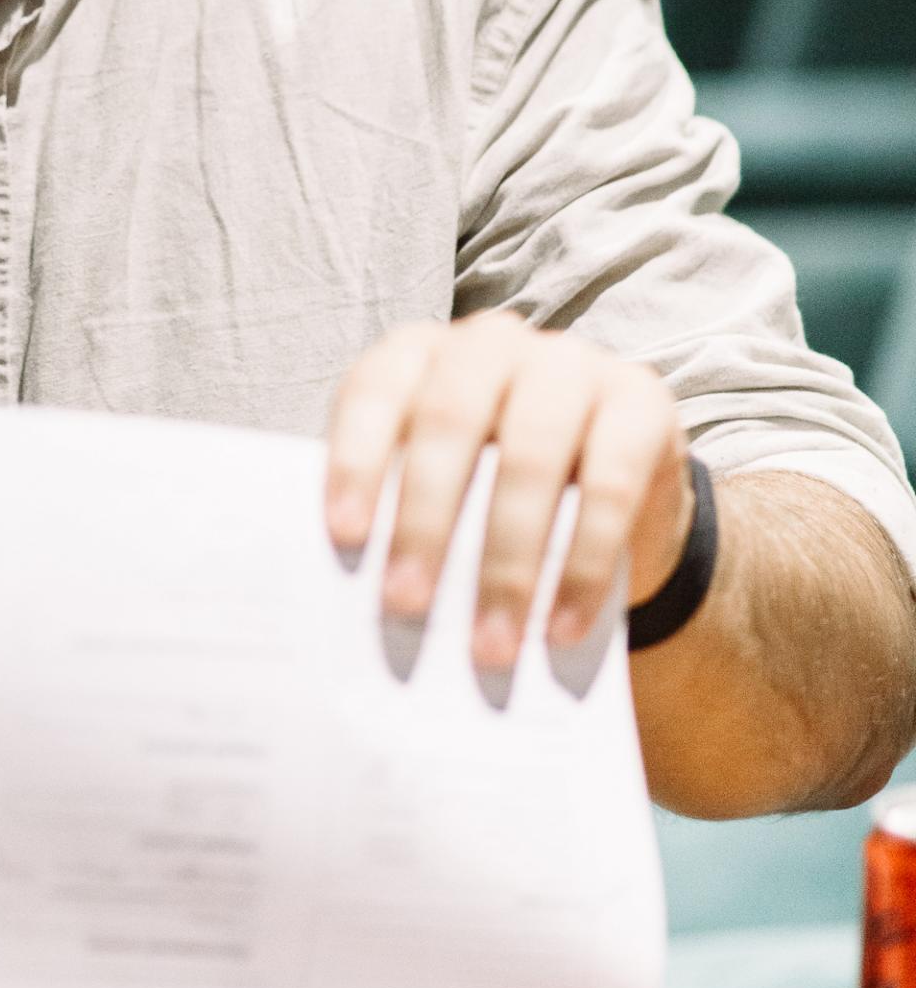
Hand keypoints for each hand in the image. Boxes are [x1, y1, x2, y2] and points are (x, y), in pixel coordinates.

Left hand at [325, 313, 693, 670]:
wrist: (609, 488)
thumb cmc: (487, 489)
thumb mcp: (438, 486)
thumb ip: (396, 513)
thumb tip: (355, 592)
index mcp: (423, 352)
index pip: (376, 389)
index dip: (356, 458)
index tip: (344, 537)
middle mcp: (494, 343)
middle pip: (450, 419)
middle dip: (424, 520)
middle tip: (406, 605)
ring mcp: (572, 364)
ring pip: (531, 455)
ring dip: (506, 562)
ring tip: (489, 645)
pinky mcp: (642, 404)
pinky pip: (610, 488)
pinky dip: (582, 567)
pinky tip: (560, 628)